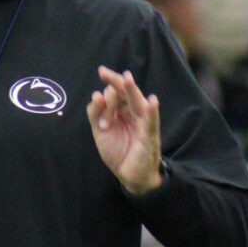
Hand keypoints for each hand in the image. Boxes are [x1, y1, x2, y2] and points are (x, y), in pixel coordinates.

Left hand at [87, 66, 162, 194]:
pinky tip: (152, 101)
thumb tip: (96, 95)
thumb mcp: (100, 131)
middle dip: (116, 82)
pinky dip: (152, 111)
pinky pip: (151, 122)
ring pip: (137, 103)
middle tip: (106, 74)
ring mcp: (143, 123)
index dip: (111, 81)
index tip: (102, 71)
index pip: (117, 91)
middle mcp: (134, 113)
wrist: (128, 175)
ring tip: (127, 78)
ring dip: (132, 90)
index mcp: (122, 110)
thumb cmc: (117, 150)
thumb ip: (95, 114)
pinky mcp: (149, 136)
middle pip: (126, 93)